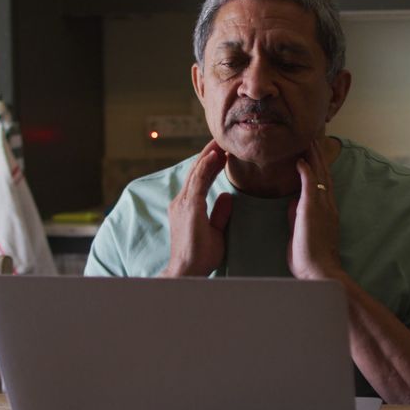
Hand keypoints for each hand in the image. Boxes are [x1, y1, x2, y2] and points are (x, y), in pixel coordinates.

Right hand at [161, 140, 232, 276]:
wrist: (188, 270)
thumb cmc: (200, 255)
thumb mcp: (215, 231)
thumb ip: (219, 213)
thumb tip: (226, 196)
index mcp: (188, 206)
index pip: (200, 179)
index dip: (211, 165)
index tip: (222, 152)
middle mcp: (182, 201)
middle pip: (197, 172)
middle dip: (209, 154)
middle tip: (221, 139)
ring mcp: (183, 203)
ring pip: (196, 173)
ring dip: (208, 156)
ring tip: (220, 141)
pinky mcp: (189, 207)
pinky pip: (197, 182)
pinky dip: (205, 167)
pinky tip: (214, 156)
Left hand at [287, 140, 342, 279]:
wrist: (320, 271)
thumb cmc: (310, 258)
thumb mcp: (302, 231)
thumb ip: (298, 216)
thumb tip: (293, 203)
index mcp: (327, 210)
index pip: (323, 182)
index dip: (319, 166)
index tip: (313, 151)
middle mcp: (328, 205)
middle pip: (324, 173)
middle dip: (318, 155)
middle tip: (313, 137)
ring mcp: (322, 206)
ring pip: (319, 175)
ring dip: (314, 156)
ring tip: (309, 140)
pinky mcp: (312, 210)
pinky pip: (310, 185)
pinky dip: (306, 171)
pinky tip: (301, 159)